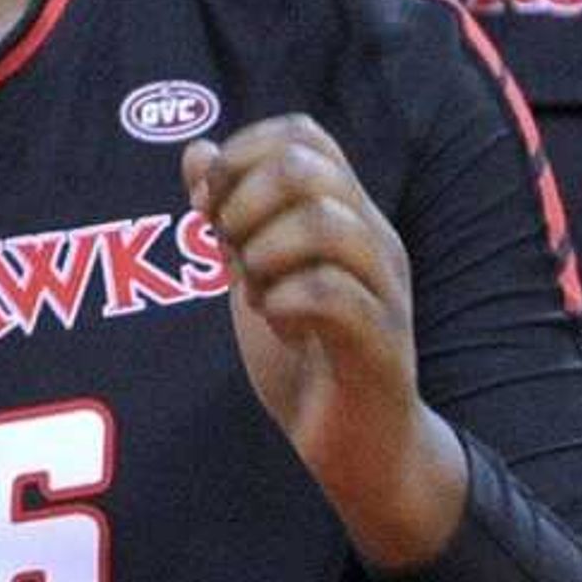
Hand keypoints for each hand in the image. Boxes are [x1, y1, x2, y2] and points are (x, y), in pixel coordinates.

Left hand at [186, 116, 466, 567]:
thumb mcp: (255, 275)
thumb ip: (231, 216)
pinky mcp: (379, 344)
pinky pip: (331, 296)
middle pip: (307, 168)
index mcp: (346, 214)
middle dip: (243, 203)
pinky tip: (275, 322)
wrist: (358, 447)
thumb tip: (198, 151)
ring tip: (255, 292)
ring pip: (324, 225)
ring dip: (263, 255)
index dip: (241, 154)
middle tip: (228, 252)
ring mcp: (383, 290)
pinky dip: (284, 303)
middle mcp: (373, 240)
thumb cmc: (306, 357)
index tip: (207, 205)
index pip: (302, 134)